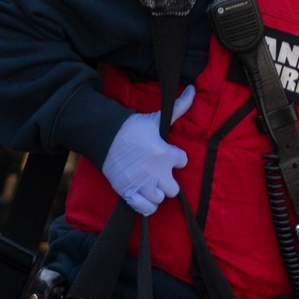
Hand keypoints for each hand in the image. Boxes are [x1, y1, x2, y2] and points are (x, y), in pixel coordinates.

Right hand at [101, 86, 194, 216]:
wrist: (105, 135)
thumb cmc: (132, 127)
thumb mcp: (157, 118)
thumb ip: (178, 107)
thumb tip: (193, 90)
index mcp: (165, 153)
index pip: (183, 161)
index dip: (177, 158)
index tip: (168, 154)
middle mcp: (155, 172)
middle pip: (174, 189)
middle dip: (168, 182)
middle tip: (159, 174)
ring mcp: (142, 184)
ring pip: (160, 199)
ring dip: (156, 193)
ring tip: (150, 184)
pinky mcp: (128, 192)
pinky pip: (145, 208)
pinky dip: (146, 206)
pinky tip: (144, 196)